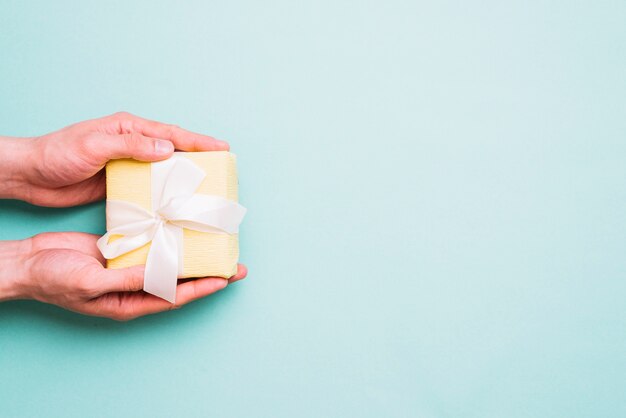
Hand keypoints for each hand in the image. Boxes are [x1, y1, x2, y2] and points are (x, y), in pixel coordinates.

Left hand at [0, 112, 228, 206]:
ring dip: (184, 179)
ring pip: (164, 170)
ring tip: (206, 190)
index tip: (222, 148)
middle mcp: (132, 143)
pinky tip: (176, 205)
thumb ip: (131, 145)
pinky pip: (149, 187)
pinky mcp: (121, 183)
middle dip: (199, 158)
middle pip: (173, 150)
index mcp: (129, 128)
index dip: (198, 141)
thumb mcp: (95, 145)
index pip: (171, 133)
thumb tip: (168, 149)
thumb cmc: (59, 154)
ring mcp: (128, 164)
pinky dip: (165, 194)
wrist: (31, 175)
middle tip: (223, 170)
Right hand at [0, 232, 246, 319]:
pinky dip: (167, 238)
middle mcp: (134, 287)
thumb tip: (160, 275)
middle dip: (206, 272)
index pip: (175, 296)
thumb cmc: (53, 279)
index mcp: (129, 302)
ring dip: (190, 253)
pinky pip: (150, 245)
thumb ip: (126, 279)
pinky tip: (182, 227)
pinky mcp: (121, 250)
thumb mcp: (91, 282)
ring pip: (167, 262)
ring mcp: (128, 268)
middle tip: (234, 261)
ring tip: (214, 242)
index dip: (202, 288)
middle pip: (178, 280)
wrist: (28, 261)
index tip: (227, 278)